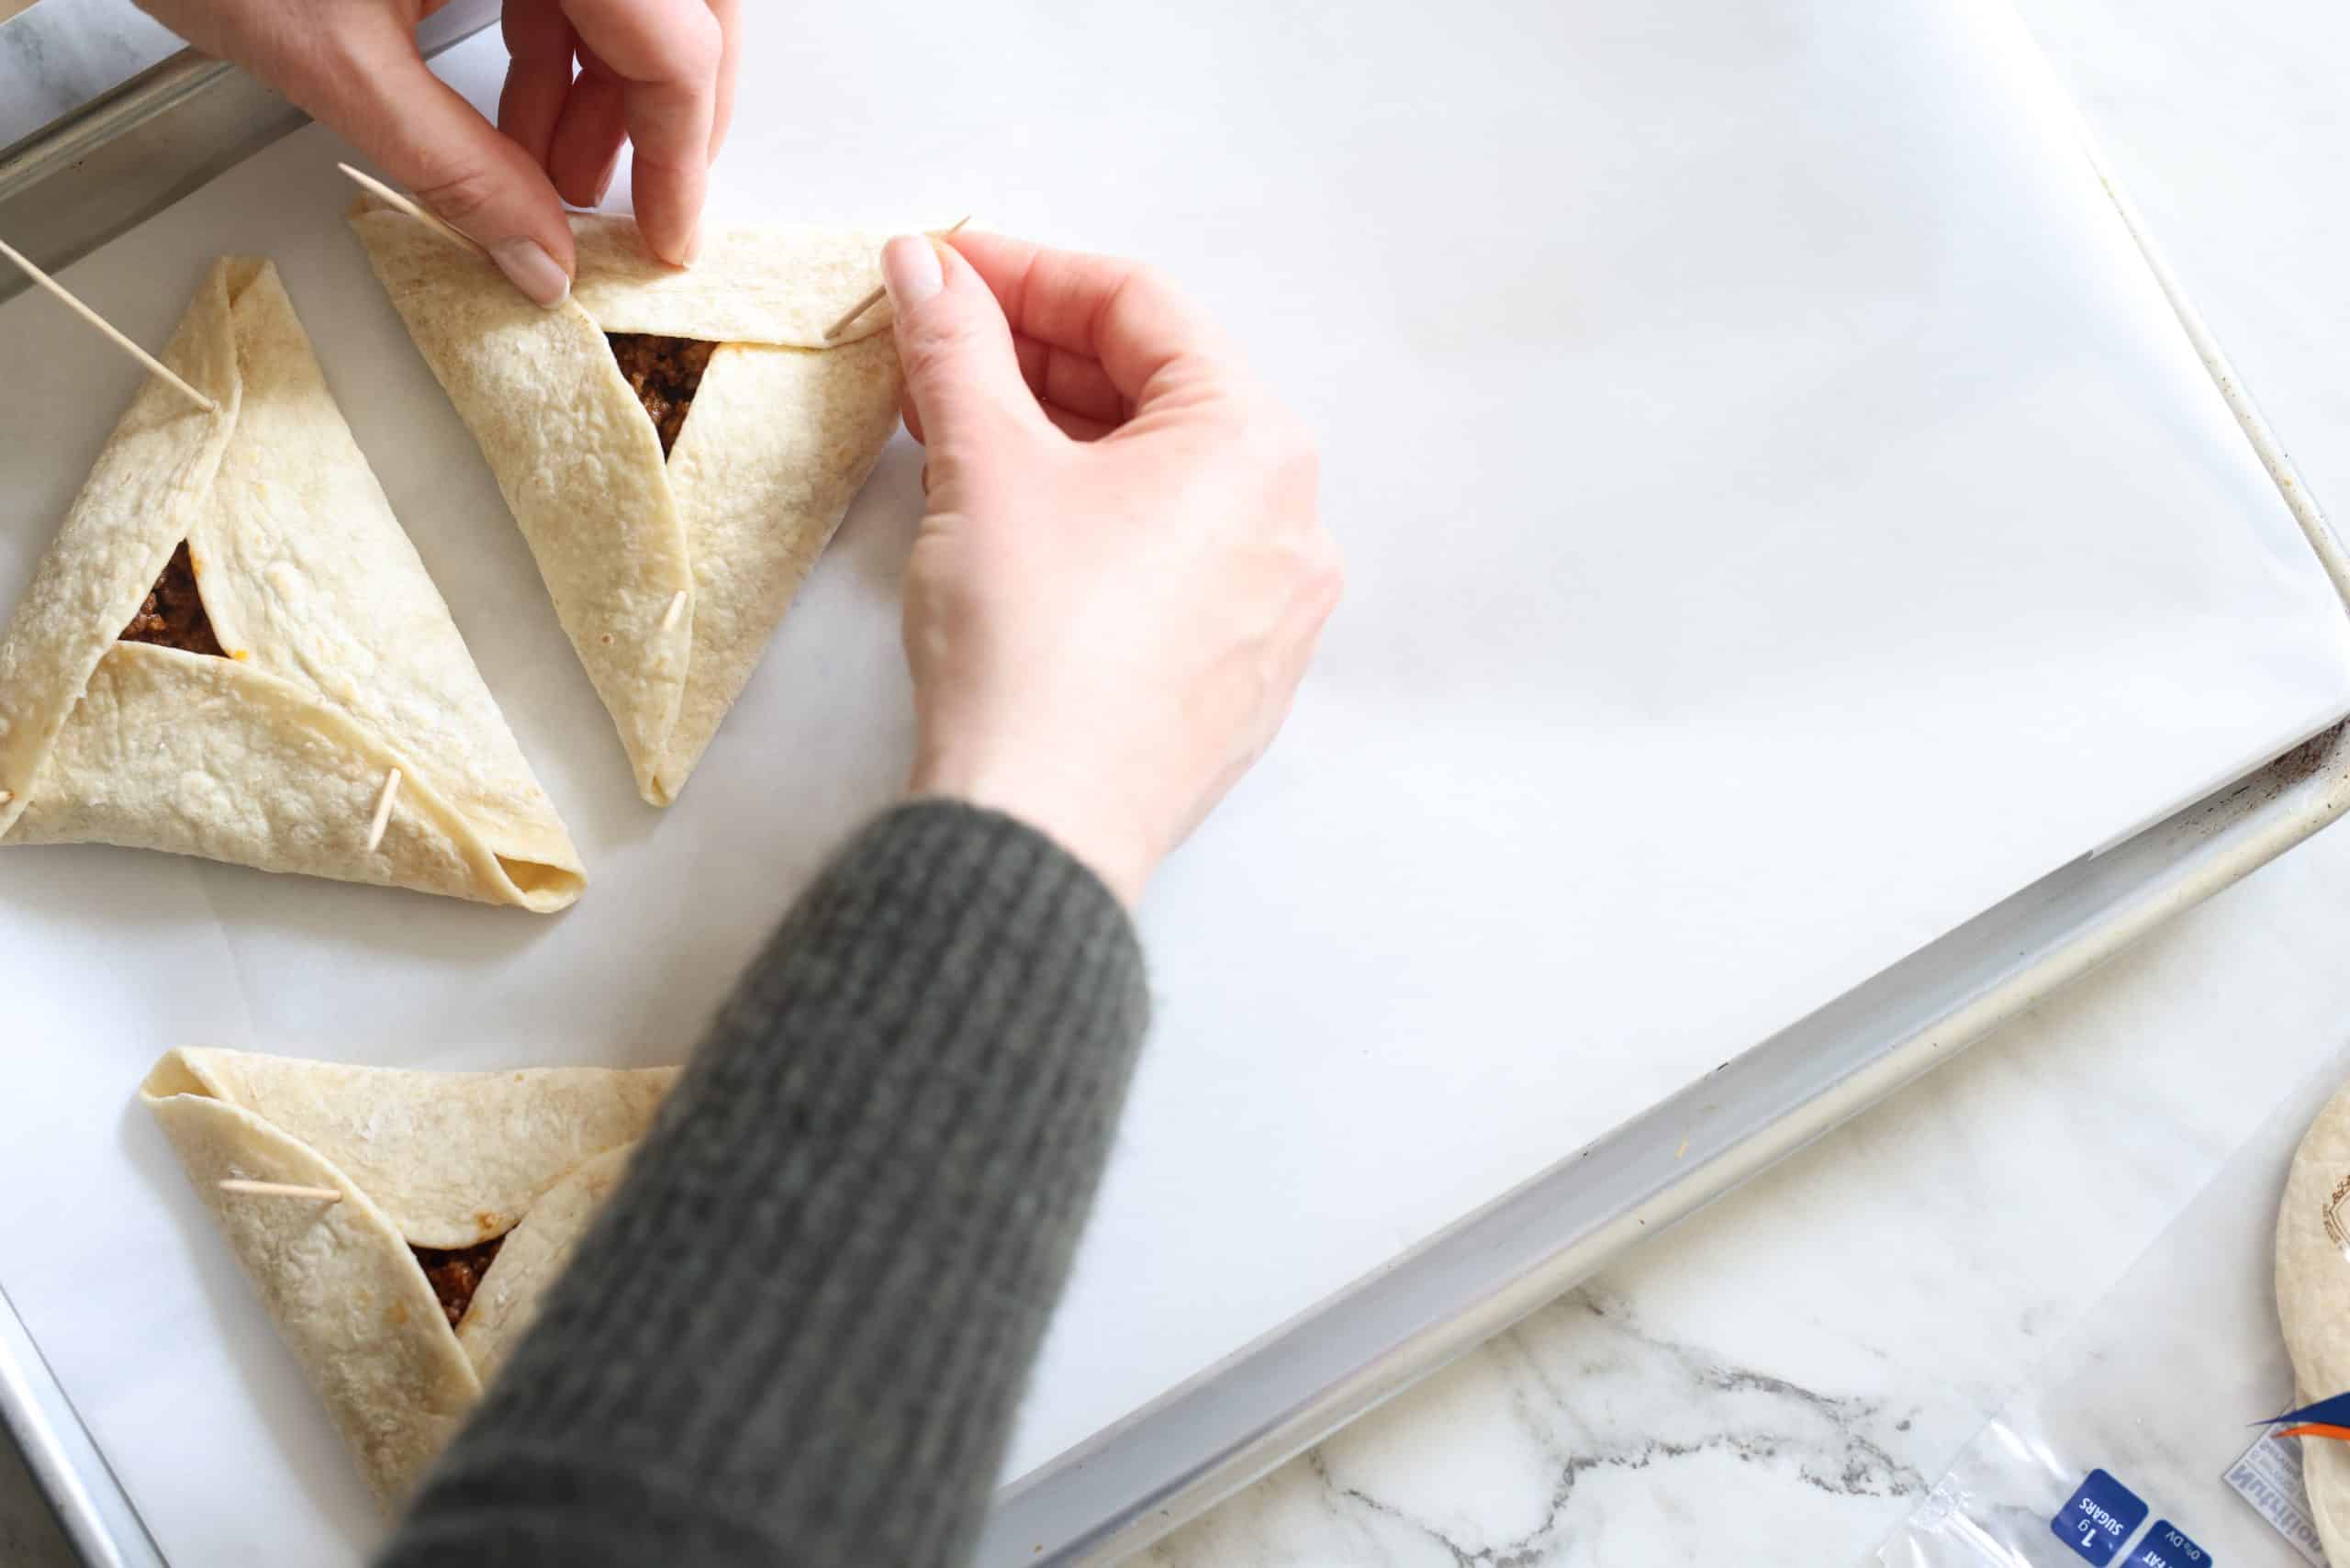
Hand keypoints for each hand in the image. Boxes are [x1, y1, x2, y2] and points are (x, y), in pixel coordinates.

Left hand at [136, 0, 738, 298]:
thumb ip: (453, 167)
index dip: (681, 151)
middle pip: (684, 10)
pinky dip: (562, 47)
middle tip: (639, 211)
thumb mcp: (332, 56)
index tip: (666, 235)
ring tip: (554, 182)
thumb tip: (537, 257)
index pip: (674, 40)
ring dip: (609, 93)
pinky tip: (524, 121)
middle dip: (665, 119)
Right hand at [887, 232, 1341, 906]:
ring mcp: (1275, 606)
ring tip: (957, 425)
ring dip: (1061, 438)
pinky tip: (1016, 521)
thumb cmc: (1031, 642)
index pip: (1139, 307)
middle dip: (1038, 358)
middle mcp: (1293, 518)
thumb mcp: (982, 463)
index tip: (944, 268)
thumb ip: (955, 345)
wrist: (1041, 823)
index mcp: (1255, 441)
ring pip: (1164, 482)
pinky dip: (1097, 521)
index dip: (1027, 272)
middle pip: (1159, 392)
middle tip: (937, 343)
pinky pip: (1173, 562)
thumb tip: (926, 269)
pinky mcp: (1239, 677)